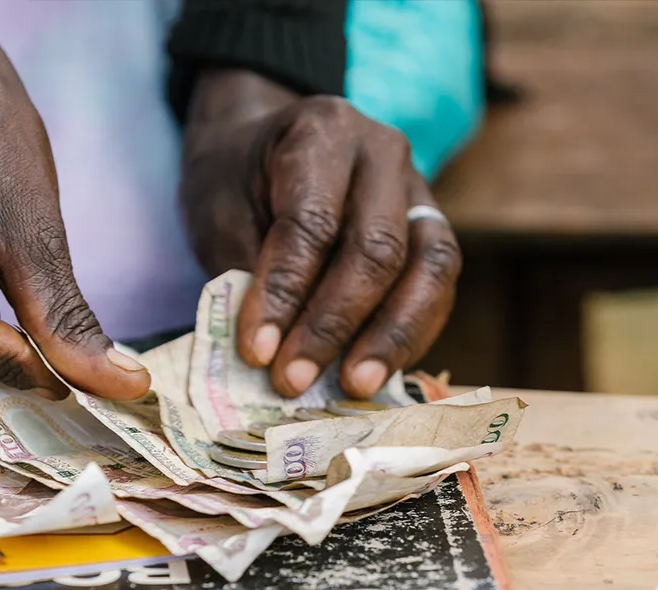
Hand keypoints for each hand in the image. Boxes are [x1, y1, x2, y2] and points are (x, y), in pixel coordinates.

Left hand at [179, 70, 460, 398]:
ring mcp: (418, 189)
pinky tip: (376, 373)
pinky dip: (410, 334)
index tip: (256, 352)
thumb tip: (271, 355)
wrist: (263, 147)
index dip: (284, 294)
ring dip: (391, 337)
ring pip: (429, 268)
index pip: (311, 222)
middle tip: (294, 380)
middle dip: (334, 324)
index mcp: (321, 133)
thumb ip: (247, 276)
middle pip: (377, 249)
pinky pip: (437, 286)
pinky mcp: (432, 228)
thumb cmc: (237, 183)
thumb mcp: (220, 215)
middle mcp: (383, 153)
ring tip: (354, 387)